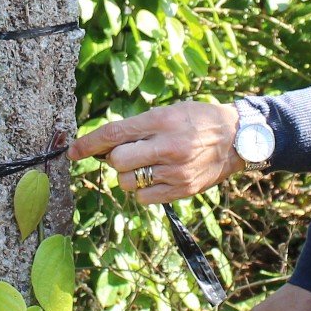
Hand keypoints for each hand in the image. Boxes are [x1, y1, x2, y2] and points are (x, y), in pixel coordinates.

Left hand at [69, 100, 241, 203]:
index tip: (72, 152)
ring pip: (128, 182)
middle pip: (117, 161)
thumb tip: (105, 145)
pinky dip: (143, 190)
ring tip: (146, 166)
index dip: (88, 144)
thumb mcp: (169, 112)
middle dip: (115, 159)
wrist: (238, 138)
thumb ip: (139, 127)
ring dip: (129, 176)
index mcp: (161, 121)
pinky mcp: (182, 189)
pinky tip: (156, 178)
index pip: (114, 134)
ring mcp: (175, 171)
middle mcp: (167, 146)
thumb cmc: (199, 121)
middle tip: (127, 155)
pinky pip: (144, 198)